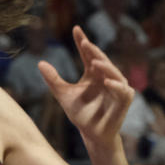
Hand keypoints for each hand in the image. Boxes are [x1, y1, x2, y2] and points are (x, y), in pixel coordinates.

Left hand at [39, 26, 134, 147]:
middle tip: (85, 43)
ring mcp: (117, 88)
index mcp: (93, 73)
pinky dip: (116, 86)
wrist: (91, 135)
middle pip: (101, 60)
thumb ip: (53, 79)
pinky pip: (123, 91)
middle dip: (94, 51)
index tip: (75, 29)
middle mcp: (106, 77)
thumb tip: (40, 62)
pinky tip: (106, 83)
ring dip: (106, 67)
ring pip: (113, 72)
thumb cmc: (80, 114)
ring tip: (94, 62)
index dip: (82, 41)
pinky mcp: (124, 100)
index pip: (88, 54)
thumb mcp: (63, 95)